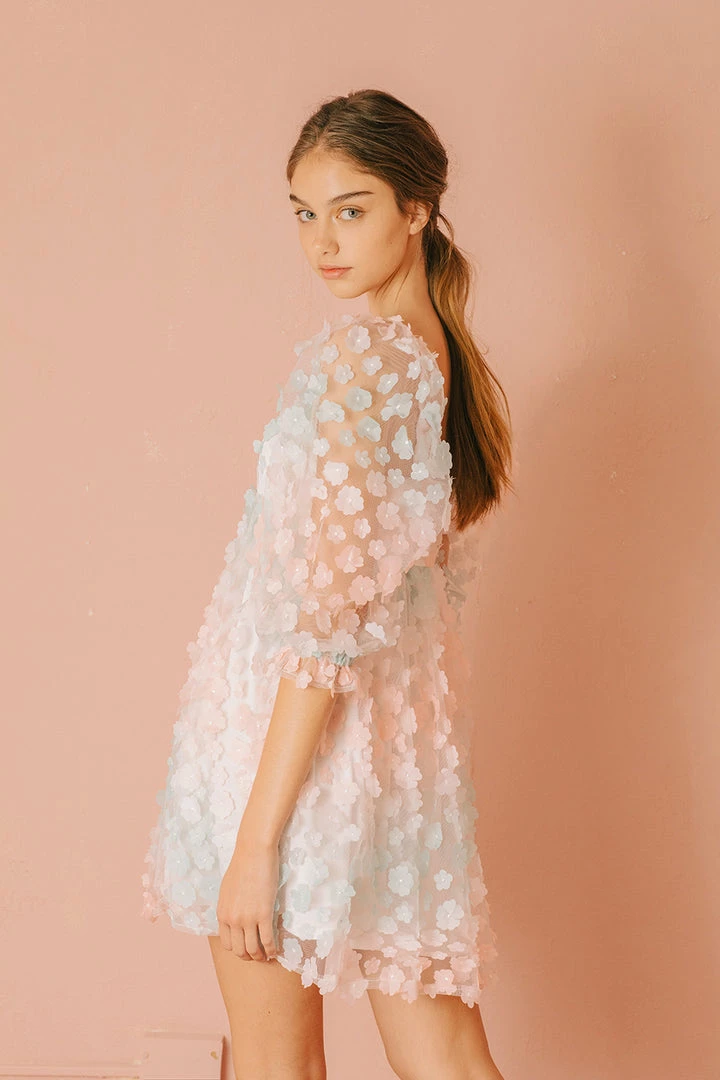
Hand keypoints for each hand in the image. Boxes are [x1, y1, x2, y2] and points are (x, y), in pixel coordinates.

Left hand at [216, 834, 279, 960]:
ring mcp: (247, 918)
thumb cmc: (242, 865)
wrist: (253, 852)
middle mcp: (232, 919)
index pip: (227, 944)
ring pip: (253, 949)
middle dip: (249, 957)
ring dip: (261, 956)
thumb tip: (235, 918)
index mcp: (222, 913)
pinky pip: (267, 940)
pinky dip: (272, 949)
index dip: (238, 950)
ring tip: (267, 956)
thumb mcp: (227, 890)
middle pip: (239, 950)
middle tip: (258, 956)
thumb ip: (229, 907)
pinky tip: (276, 950)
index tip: (246, 950)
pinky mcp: (263, 914)